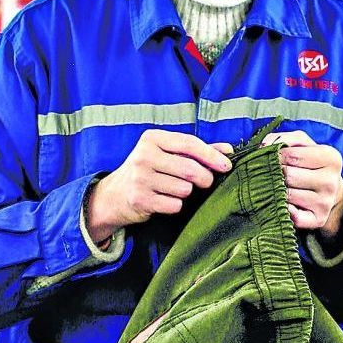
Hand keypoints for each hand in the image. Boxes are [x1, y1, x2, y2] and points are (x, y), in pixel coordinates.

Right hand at [85, 130, 232, 240]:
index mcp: (153, 138)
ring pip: (184, 189)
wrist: (114, 195)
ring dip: (186, 192)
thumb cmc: (148, 170)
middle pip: (190, 168)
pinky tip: (164, 200)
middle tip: (206, 181)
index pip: (189, 144)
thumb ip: (197, 150)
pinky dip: (175, 205)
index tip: (227, 165)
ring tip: (174, 189)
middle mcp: (144, 155)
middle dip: (204, 178)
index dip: (211, 155)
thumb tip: (227, 149)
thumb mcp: (167, 154)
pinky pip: (174, 205)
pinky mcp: (140, 198)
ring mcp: (140, 178)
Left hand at [261, 130, 342, 236]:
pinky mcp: (319, 220)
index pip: (292, 155)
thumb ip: (283, 138)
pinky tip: (282, 202)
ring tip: (274, 185)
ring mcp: (325, 202)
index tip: (269, 156)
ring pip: (288, 195)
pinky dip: (283, 209)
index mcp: (330, 158)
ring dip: (275, 190)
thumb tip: (264, 146)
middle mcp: (331, 181)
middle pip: (289, 175)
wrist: (327, 188)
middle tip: (267, 172)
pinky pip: (293, 216)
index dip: (275, 155)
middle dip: (274, 173)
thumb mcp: (302, 144)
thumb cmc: (309, 162)